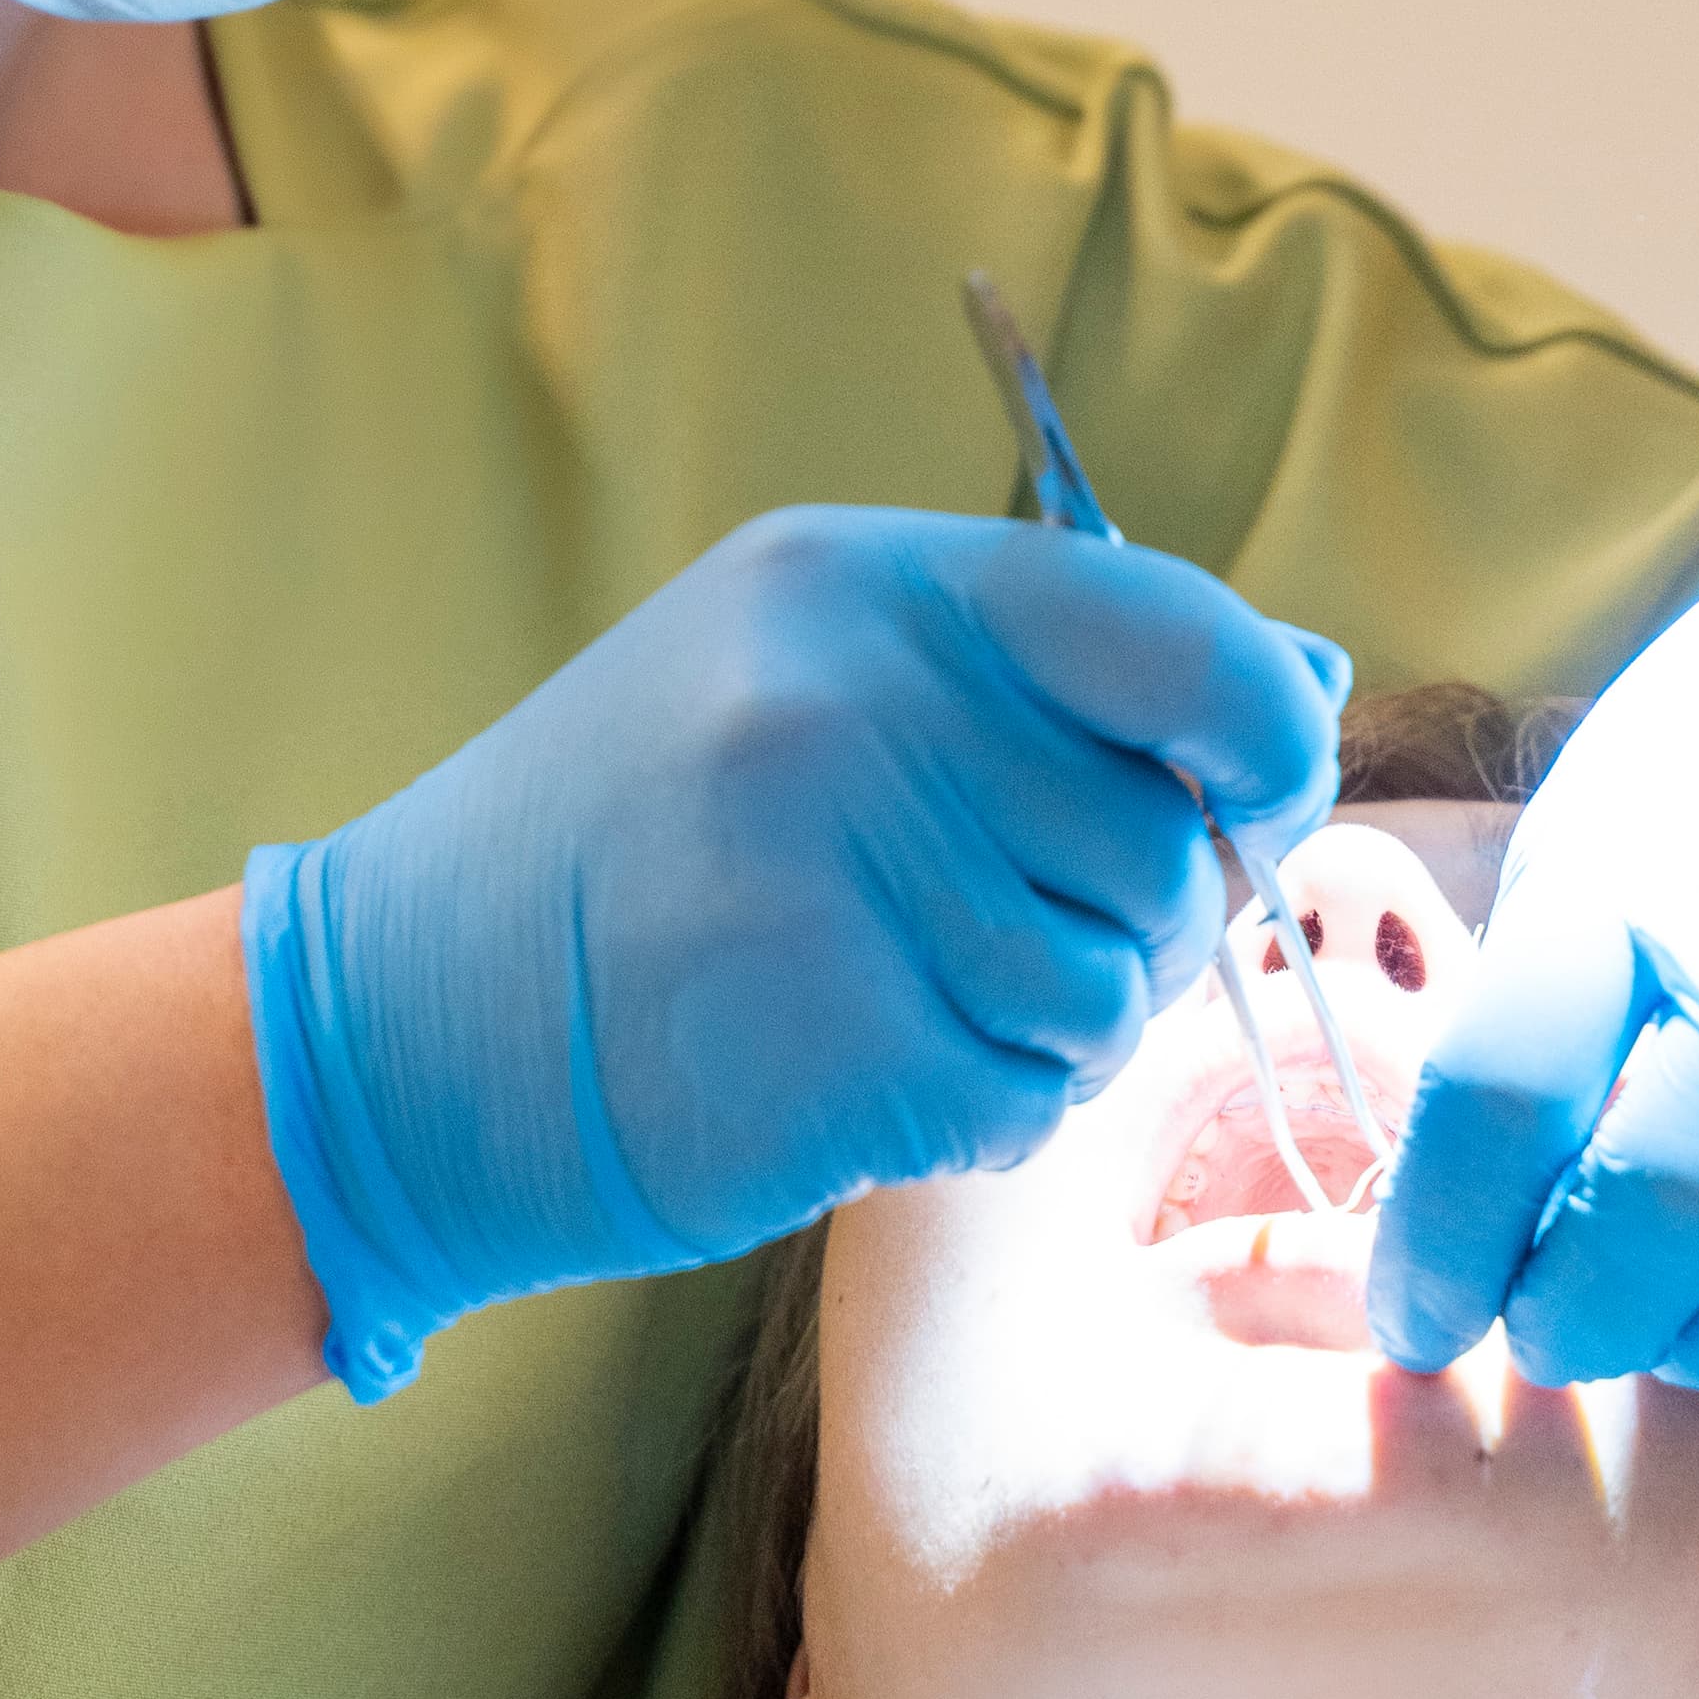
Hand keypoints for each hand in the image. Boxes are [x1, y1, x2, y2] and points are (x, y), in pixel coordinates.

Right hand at [241, 505, 1345, 1396]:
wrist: (398, 1025)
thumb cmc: (633, 853)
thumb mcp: (812, 682)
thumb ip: (1054, 675)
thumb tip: (1300, 683)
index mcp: (857, 580)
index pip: (1170, 628)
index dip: (1253, 729)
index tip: (1246, 785)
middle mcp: (847, 696)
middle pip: (1162, 840)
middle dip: (1125, 920)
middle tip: (978, 935)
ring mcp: (828, 864)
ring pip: (1109, 989)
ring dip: (1048, 1033)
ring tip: (897, 1001)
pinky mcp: (823, 1034)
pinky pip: (1026, 1102)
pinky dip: (976, 1118)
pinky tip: (858, 1080)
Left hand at [1371, 431, 1698, 1410]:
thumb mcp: (1619, 816)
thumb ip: (1550, 990)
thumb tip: (1457, 1180)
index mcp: (1650, 879)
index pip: (1501, 1096)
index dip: (1435, 1240)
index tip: (1411, 1307)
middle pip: (1657, 1220)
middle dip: (1568, 1316)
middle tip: (1530, 1329)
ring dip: (1697, 1347)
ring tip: (1652, 1322)